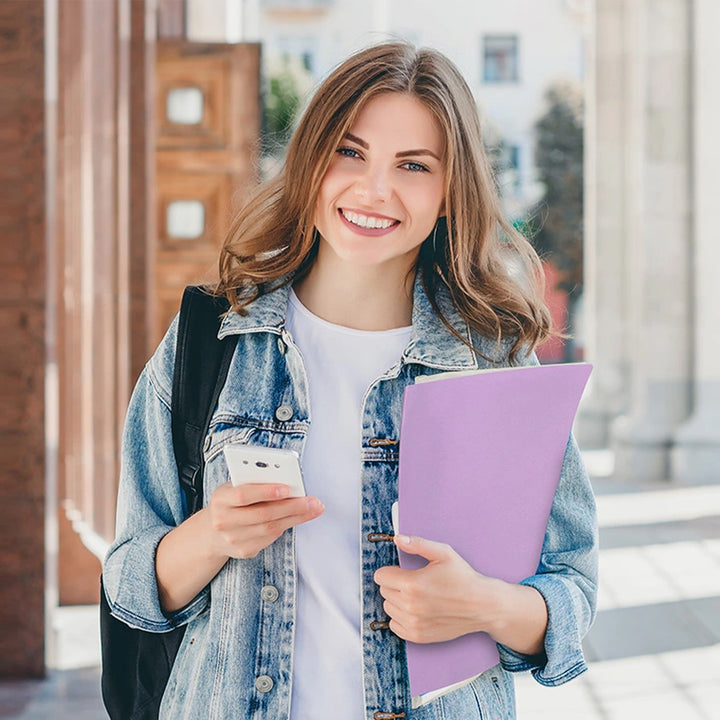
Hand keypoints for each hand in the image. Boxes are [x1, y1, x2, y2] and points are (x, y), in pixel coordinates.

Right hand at [205, 482, 323, 559]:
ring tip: (313, 509)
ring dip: (296, 518)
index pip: (243, 495)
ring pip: (270, 528)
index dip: (266, 491)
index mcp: (220, 499)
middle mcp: (223, 521)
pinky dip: (286, 527)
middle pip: (263, 514)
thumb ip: (253, 482)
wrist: (211, 533)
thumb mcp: (233, 487)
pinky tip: (297, 518)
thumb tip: (286, 479)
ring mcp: (233, 539)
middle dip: (292, 506)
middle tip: (313, 501)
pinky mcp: (243, 551)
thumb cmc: (229, 502)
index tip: (287, 488)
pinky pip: (270, 539)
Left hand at [373, 535, 502, 643]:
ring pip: (388, 608)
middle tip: (413, 582)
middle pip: (384, 591)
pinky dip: (401, 617)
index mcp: (413, 584)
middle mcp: (410, 606)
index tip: (401, 571)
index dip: (390, 570)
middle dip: (394, 584)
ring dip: (397, 600)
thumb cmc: (464, 578)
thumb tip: (398, 538)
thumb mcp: (443, 553)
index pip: (380, 576)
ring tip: (417, 596)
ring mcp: (414, 623)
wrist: (482, 606)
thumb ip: (417, 544)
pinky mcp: (418, 636)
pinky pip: (395, 626)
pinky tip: (416, 610)